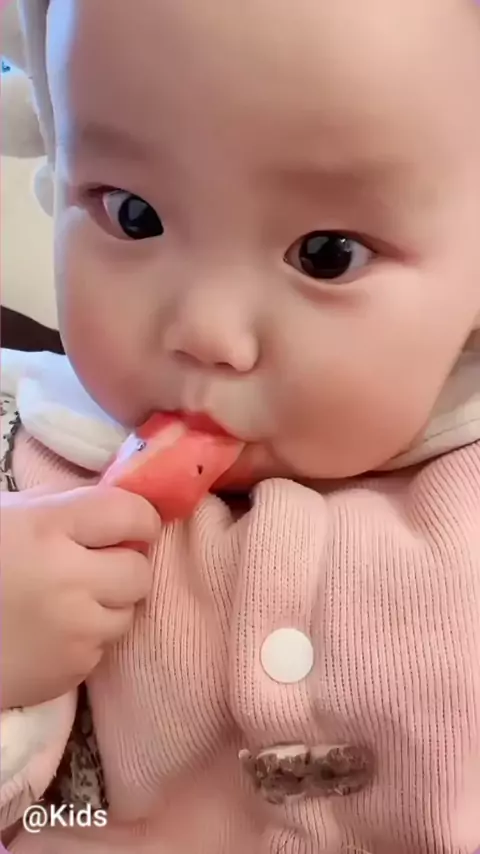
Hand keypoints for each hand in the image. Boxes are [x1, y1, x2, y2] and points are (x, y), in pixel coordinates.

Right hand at [0, 485, 159, 709]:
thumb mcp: (9, 513)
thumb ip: (64, 504)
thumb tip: (118, 504)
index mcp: (47, 527)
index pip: (130, 514)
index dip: (139, 518)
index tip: (132, 524)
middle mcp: (68, 578)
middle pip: (139, 570)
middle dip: (125, 565)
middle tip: (99, 565)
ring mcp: (73, 630)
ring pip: (127, 612)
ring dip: (108, 604)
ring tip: (68, 600)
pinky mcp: (71, 671)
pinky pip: (103, 648)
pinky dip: (86, 638)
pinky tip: (52, 630)